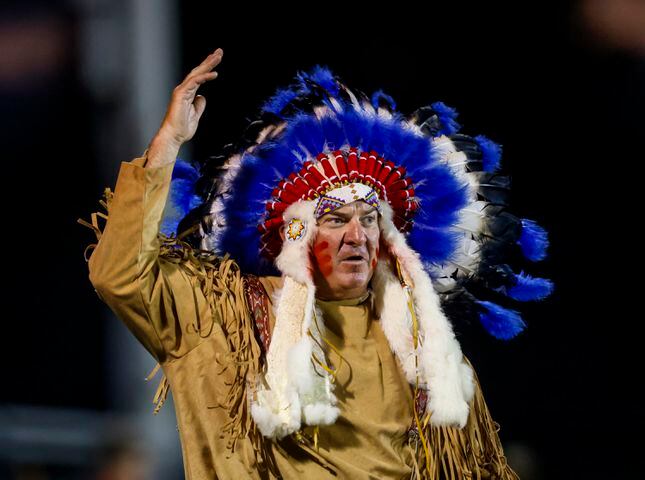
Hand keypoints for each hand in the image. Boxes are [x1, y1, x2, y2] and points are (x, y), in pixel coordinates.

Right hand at [147, 48, 222, 166]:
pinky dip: (204, 77)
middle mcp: (183, 89)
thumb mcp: (195, 115)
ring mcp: (181, 91)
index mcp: (187, 93)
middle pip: (198, 71)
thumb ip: (199, 105)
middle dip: (209, 61)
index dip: (208, 67)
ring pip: (196, 73)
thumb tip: (202, 97)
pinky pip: (194, 82)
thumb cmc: (182, 128)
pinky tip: (214, 74)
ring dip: (208, 64)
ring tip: (218, 56)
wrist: (174, 136)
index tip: (216, 59)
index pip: (199, 77)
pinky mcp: (181, 94)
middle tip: (219, 51)